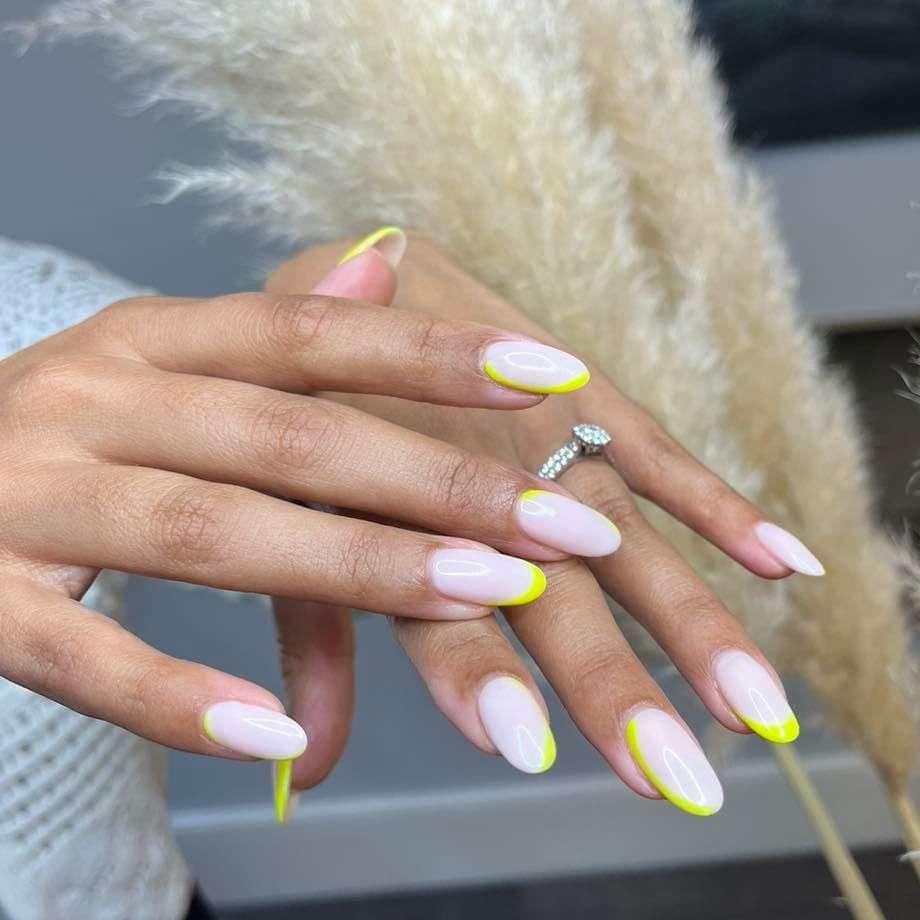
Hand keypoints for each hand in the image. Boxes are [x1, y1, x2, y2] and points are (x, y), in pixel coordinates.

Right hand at [0, 228, 614, 763]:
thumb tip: (384, 262)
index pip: (310, 337)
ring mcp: (28, 500)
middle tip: (566, 525)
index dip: (433, 355)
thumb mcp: (157, 362)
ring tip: (485, 597)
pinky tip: (284, 732)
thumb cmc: (62, 435)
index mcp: (147, 342)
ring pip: (215, 533)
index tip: (553, 376)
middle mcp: (93, 400)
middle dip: (438, 482)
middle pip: (291, 437)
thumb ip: (274, 335)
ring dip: (357, 568)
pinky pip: (88, 658)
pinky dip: (184, 697)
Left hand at [268, 232, 819, 817]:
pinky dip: (719, 507)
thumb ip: (313, 644)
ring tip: (752, 707)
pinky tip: (784, 564)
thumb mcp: (289, 522)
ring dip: (688, 617)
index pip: (429, 599)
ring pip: (620, 531)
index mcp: (378, 505)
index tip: (521, 744)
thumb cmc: (313, 418)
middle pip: (545, 587)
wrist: (344, 269)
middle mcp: (467, 470)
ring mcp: (535, 429)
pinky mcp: (579, 389)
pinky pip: (654, 450)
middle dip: (607, 680)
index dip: (473, 671)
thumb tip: (311, 773)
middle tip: (670, 773)